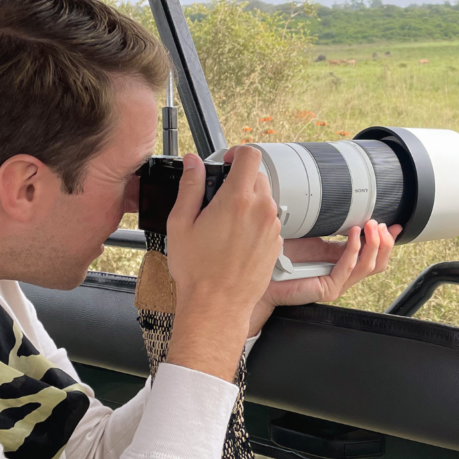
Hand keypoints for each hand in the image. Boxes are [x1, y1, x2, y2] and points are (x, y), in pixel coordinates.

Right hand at [165, 148, 281, 380]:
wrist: (217, 305)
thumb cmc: (197, 270)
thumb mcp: (180, 224)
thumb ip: (189, 187)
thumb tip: (192, 162)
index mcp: (237, 199)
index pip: (250, 155)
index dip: (237, 153)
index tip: (226, 162)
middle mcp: (261, 210)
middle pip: (257, 177)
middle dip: (239, 180)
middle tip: (218, 197)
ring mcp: (272, 227)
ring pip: (264, 200)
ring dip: (248, 203)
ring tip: (225, 224)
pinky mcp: (277, 244)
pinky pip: (269, 222)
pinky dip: (255, 223)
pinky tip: (236, 241)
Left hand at [248, 220, 400, 334]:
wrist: (261, 276)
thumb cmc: (282, 258)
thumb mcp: (314, 239)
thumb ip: (333, 234)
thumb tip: (350, 217)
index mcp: (342, 264)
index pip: (374, 255)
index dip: (387, 241)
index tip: (396, 225)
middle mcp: (343, 276)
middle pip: (378, 264)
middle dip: (384, 242)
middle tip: (380, 224)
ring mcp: (337, 284)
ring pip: (368, 266)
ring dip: (372, 244)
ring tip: (370, 225)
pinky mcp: (328, 288)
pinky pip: (348, 267)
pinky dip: (353, 249)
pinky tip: (353, 233)